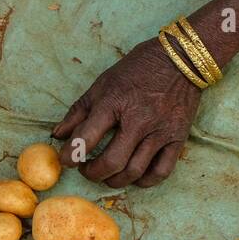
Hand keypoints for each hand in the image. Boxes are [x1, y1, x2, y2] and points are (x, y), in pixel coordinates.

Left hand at [53, 37, 201, 187]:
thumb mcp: (102, 84)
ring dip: (115, 180)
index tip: (66, 160)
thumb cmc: (137, 71)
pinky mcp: (178, 138)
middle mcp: (138, 120)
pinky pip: (161, 172)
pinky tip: (134, 176)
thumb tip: (57, 135)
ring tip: (107, 175)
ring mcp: (160, 131)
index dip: (70, 155)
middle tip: (86, 170)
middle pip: (111, 163)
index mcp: (114, 102)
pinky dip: (145, 181)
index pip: (86, 138)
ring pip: (135, 172)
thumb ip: (78, 112)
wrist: (181, 58)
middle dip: (92, 173)